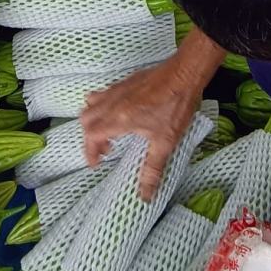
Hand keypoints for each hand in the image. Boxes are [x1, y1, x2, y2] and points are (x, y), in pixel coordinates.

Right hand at [81, 28, 223, 199]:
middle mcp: (112, 103)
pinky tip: (119, 113)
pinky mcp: (125, 82)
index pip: (91, 136)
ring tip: (108, 131)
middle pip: (86, 119)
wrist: (184, 74)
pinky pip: (102, 94)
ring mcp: (117, 89)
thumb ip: (152, 169)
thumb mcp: (165, 142)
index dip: (90, 152)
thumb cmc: (175, 107)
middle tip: (105, 150)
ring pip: (91, 104)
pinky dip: (101, 106)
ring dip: (93, 119)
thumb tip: (145, 196)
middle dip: (89, 137)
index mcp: (119, 119)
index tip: (96, 164)